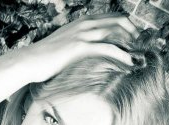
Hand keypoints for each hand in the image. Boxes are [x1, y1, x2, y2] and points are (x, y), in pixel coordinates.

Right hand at [18, 12, 139, 82]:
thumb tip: (85, 56)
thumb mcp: (63, 47)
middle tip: (139, 47)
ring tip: (139, 55)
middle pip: (118, 20)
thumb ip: (77, 45)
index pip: (111, 17)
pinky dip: (122, 55)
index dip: (126, 26)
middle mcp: (84, 24)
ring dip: (131, 43)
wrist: (29, 61)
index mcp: (81, 22)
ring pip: (115, 32)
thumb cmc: (43, 59)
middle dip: (133, 32)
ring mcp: (82, 34)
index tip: (133, 39)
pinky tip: (129, 62)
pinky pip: (108, 48)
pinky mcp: (80, 47)